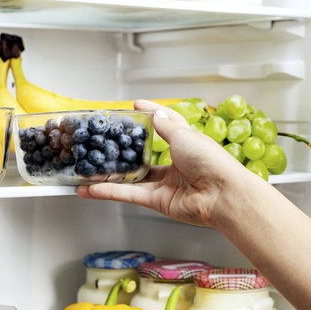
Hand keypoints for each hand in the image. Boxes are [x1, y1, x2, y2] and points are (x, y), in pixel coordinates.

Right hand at [76, 99, 257, 226]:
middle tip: (104, 144)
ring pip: (133, 179)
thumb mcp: (185, 135)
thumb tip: (157, 114)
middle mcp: (178, 165)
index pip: (167, 126)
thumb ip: (167, 126)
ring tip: (88, 172)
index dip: (152, 116)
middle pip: (146, 156)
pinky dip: (110, 192)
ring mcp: (168, 184)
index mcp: (188, 145)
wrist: (222, 194)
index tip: (135, 107)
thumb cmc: (211, 161)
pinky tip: (91, 189)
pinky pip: (130, 194)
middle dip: (125, 152)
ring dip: (110, 177)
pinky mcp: (159, 202)